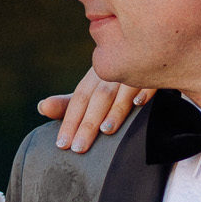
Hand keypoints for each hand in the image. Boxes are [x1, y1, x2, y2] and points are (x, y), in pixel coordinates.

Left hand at [37, 68, 151, 153]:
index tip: (62, 145)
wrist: (152, 53)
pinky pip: (151, 79)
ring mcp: (137, 69)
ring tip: (106, 130)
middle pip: (98, 97)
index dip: (70, 120)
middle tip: (78, 148)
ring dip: (116, 108)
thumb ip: (69, 103)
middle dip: (88, 122)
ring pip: (123, 89)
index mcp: (97, 74)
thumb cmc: (117, 80)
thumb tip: (41, 107)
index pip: (79, 98)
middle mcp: (115, 71)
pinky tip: (140, 103)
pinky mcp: (158, 70)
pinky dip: (145, 90)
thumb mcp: (93, 90)